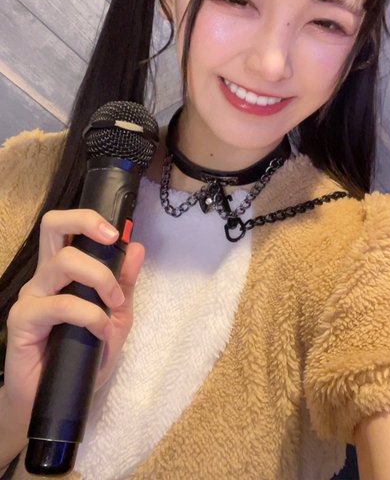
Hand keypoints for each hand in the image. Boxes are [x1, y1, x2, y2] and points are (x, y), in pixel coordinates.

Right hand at [3, 209, 143, 427]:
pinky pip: (60, 304)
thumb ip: (125, 283)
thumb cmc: (84, 356)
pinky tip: (100, 330)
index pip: (67, 227)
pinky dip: (89, 314)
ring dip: (99, 278)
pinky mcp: (23, 320)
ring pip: (62, 262)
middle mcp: (45, 276)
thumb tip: (137, 247)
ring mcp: (32, 296)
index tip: (118, 232)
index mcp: (64, 271)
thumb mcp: (116, 316)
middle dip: (86, 222)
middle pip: (52, 226)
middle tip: (112, 240)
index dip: (89, 219)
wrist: (58, 400)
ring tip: (113, 303)